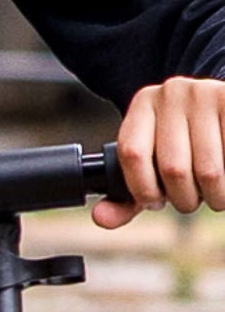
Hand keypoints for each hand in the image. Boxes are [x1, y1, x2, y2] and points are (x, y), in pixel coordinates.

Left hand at [94, 76, 224, 226]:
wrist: (224, 111)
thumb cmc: (189, 147)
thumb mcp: (156, 164)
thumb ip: (128, 196)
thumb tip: (100, 218)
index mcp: (144, 103)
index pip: (131, 153)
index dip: (144, 188)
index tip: (157, 199)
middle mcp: (171, 93)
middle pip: (172, 168)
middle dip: (185, 199)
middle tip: (194, 195)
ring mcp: (203, 95)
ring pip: (209, 173)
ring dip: (215, 197)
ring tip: (215, 187)